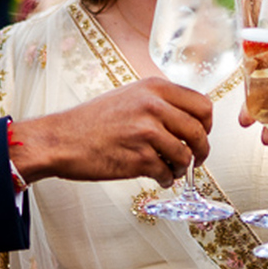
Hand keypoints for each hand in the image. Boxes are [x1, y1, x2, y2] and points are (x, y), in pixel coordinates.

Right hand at [16, 79, 211, 187]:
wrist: (60, 139)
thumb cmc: (91, 121)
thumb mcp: (129, 96)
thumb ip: (159, 102)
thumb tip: (189, 118)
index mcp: (154, 88)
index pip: (203, 105)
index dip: (207, 124)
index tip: (201, 134)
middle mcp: (154, 106)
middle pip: (199, 132)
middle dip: (201, 151)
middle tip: (196, 159)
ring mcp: (147, 132)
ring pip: (186, 156)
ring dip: (182, 168)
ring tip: (171, 170)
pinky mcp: (139, 158)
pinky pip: (167, 173)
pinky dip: (167, 180)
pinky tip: (158, 178)